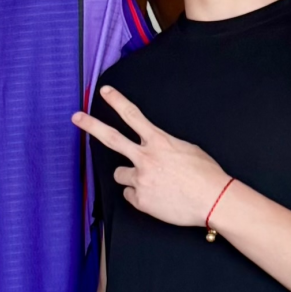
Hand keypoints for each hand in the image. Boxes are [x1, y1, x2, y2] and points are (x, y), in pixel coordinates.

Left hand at [74, 87, 227, 228]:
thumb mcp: (187, 149)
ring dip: (130, 176)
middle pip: (111, 138)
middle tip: (76, 117)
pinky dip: (141, 197)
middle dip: (91, 126)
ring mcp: (141, 179)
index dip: (117, 101)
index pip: (133, 115)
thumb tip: (153, 149)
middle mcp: (146, 158)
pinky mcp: (141, 200)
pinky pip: (131, 195)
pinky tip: (158, 197)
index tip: (105, 91)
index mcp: (159, 142)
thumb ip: (164, 146)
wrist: (214, 200)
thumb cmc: (206, 175)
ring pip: (119, 174)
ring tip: (152, 182)